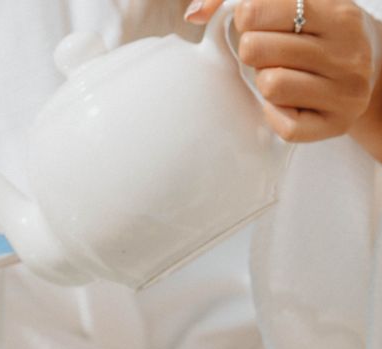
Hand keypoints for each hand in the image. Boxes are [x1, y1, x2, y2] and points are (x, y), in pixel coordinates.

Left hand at [186, 0, 374, 142]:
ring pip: (270, 86)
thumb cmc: (316, 35)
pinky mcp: (338, 124)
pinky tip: (290, 102)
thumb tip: (193, 16)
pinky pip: (286, 125)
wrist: (370, 68)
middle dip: (254, 51)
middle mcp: (348, 51)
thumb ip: (243, 2)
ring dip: (266, 81)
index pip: (254, 11)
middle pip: (254, 50)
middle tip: (273, 53)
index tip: (261, 23)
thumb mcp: (295, 5)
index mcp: (336, 13)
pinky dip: (277, 115)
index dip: (246, 19)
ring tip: (285, 74)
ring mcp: (346, 90)